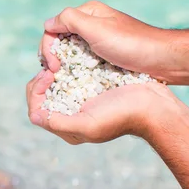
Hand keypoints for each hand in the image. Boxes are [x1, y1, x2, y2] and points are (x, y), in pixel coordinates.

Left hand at [26, 69, 178, 143]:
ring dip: (51, 73)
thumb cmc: (121, 116)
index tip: (48, 77)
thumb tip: (35, 117)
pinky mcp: (91, 87)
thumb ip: (59, 123)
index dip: (36, 94)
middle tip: (51, 68)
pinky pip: (68, 77)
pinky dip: (64, 68)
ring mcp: (81, 101)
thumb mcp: (88, 124)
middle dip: (40, 82)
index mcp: (68, 128)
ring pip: (53, 86)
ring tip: (58, 63)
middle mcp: (71, 116)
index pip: (36, 112)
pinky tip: (68, 60)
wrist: (152, 105)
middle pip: (42, 97)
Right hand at [39, 1, 174, 81]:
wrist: (163, 60)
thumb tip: (47, 24)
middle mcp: (90, 25)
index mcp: (87, 13)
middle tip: (54, 76)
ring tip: (61, 81)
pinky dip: (74, 72)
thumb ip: (69, 21)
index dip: (47, 48)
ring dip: (62, 67)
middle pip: (59, 42)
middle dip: (52, 58)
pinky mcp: (105, 56)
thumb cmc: (131, 44)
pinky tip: (74, 82)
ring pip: (69, 54)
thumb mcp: (96, 28)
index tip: (53, 67)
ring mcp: (98, 42)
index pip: (53, 29)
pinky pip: (82, 63)